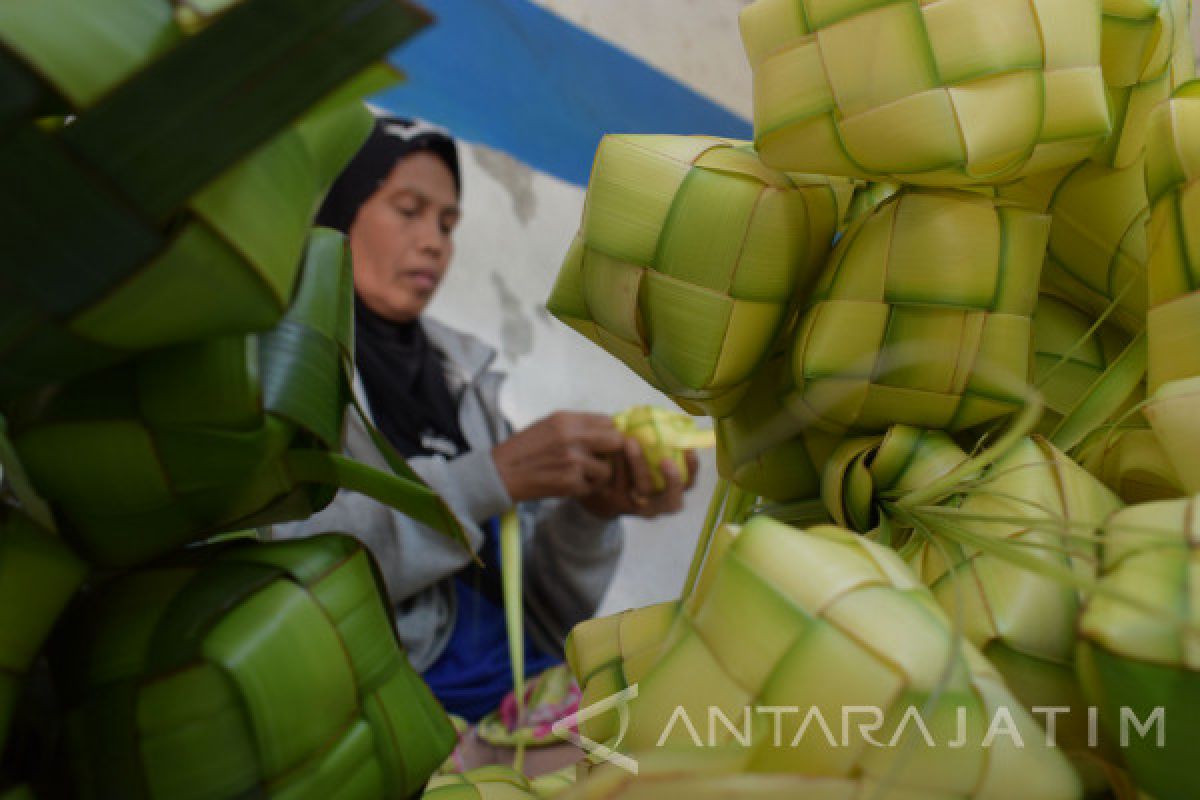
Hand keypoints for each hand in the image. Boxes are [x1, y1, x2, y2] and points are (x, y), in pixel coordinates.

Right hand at [492, 412, 625, 502]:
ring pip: (606, 469)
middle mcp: (572, 437)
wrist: (501, 474)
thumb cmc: (523, 450)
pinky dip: (583, 489)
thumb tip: (605, 428)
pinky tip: (568, 485)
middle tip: (598, 460)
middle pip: (615, 441)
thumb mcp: (548, 426)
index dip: (607, 433)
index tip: (601, 442)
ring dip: (596, 476)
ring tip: (579, 476)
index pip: (607, 421)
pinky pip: (592, 487)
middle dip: (610, 452)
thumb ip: (576, 426)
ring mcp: (573, 460)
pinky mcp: (570, 482)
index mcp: (566, 420)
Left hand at [578, 438, 699, 518]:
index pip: (688, 485)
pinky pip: (619, 484)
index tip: (688, 449)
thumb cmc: (630, 471)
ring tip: (629, 441)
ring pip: (642, 488)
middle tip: (665, 460)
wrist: (599, 495)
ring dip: (638, 463)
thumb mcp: (647, 464)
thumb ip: (657, 450)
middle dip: (672, 480)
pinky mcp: (613, 503)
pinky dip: (617, 464)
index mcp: (670, 494)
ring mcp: (635, 507)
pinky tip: (611, 447)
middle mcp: (656, 506)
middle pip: (672, 502)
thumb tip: (665, 417)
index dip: (692, 469)